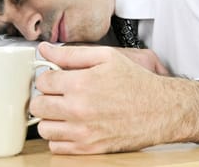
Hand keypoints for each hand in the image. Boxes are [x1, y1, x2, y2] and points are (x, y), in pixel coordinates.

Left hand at [30, 42, 198, 153]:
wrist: (161, 110)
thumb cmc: (136, 83)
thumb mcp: (107, 57)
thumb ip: (72, 53)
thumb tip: (45, 50)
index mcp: (81, 83)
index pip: (42, 81)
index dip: (48, 77)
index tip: (56, 78)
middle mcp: (78, 109)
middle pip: (38, 105)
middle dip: (46, 97)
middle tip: (59, 93)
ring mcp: (82, 131)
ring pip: (43, 128)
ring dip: (51, 118)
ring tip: (65, 109)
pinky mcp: (88, 148)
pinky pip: (56, 146)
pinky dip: (60, 136)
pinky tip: (72, 125)